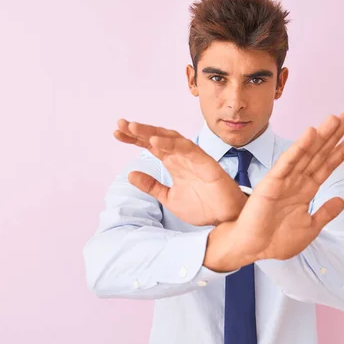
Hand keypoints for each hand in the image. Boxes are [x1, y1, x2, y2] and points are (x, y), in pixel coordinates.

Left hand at [113, 119, 245, 225]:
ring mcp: (194, 158)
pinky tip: (155, 141)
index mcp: (174, 164)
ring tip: (133, 128)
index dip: (134, 139)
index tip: (116, 133)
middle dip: (140, 130)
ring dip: (152, 132)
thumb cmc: (204, 207)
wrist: (227, 219)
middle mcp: (183, 157)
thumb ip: (152, 186)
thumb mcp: (169, 198)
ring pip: (172, 138)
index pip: (151, 146)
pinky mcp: (206, 163)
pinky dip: (171, 144)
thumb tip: (130, 173)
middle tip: (121, 124)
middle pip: (159, 137)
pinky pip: (187, 149)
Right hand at [206, 113, 343, 269]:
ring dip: (320, 136)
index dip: (341, 151)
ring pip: (306, 153)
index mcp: (306, 190)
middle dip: (333, 136)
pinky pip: (288, 162)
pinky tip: (310, 133)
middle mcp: (297, 181)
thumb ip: (325, 212)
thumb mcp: (310, 228)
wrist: (253, 249)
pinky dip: (299, 148)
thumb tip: (341, 200)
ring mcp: (285, 180)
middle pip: (318, 154)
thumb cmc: (277, 240)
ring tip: (335, 119)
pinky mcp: (271, 183)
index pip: (326, 166)